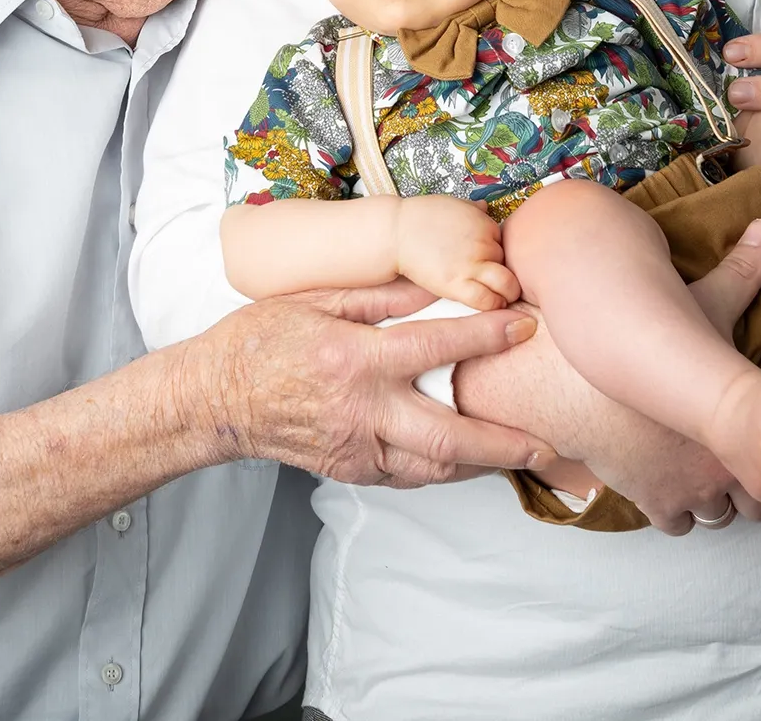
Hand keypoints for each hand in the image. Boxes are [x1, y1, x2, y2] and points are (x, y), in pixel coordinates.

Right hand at [201, 280, 555, 487]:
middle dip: (503, 441)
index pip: (435, 347)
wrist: (215, 397)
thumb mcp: (317, 300)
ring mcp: (356, 448)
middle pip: (448, 435)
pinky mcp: (350, 471)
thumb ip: (380, 297)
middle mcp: (361, 411)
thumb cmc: (261, 339)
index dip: (485, 335)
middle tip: (546, 441)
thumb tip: (435, 285)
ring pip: (433, 466)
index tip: (524, 324)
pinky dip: (441, 467)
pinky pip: (408, 475)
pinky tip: (465, 457)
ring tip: (519, 452)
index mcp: (354, 359)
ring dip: (481, 462)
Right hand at [395, 196, 519, 310]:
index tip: (490, 263)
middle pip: (508, 263)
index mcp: (483, 223)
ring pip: (507, 284)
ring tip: (501, 297)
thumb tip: (485, 207)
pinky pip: (487, 300)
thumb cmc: (420, 218)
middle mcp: (482, 242)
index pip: (506, 244)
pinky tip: (489, 304)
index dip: (498, 255)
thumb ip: (473, 209)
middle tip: (497, 281)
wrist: (395, 232)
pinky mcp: (456, 284)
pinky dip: (493, 304)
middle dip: (503, 271)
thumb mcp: (452, 204)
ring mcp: (471, 264)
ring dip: (507, 292)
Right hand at [457, 221, 760, 534]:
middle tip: (733, 457)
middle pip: (759, 504)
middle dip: (749, 485)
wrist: (581, 368)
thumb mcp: (703, 301)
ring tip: (702, 469)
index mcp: (743, 425)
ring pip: (720, 518)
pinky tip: (671, 478)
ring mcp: (685, 489)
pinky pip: (680, 525)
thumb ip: (744, 270)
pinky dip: (678, 508)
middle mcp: (721, 467)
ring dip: (714, 500)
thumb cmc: (649, 331)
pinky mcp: (649, 499)